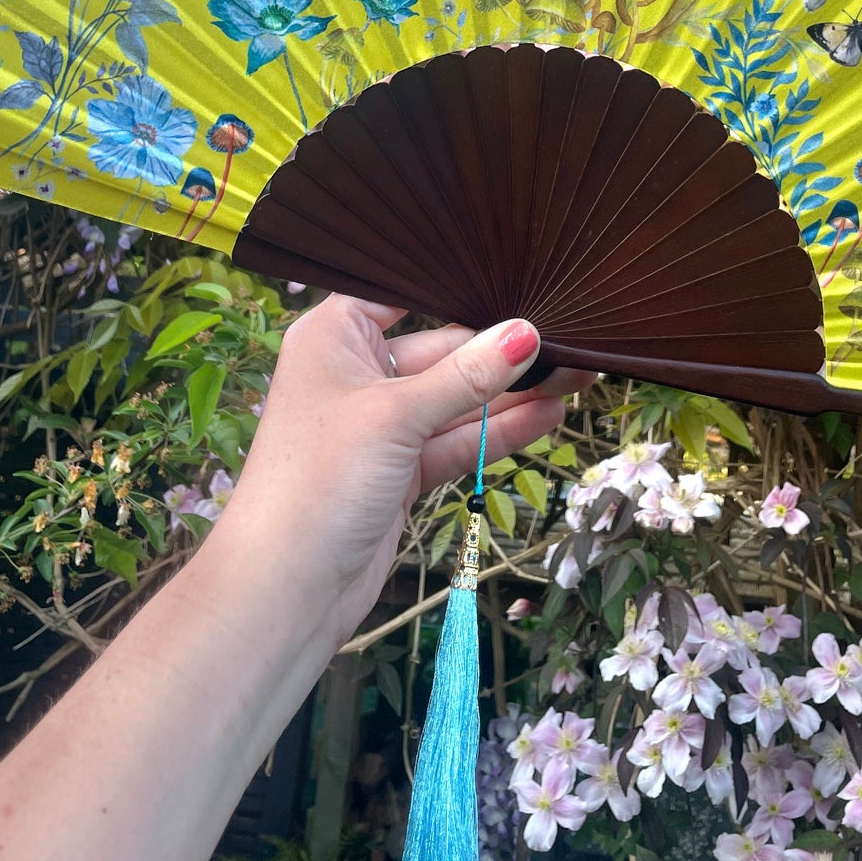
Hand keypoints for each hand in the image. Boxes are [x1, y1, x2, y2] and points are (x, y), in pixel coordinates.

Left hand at [211, 294, 592, 646]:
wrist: (284, 590)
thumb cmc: (320, 479)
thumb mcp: (397, 416)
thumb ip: (466, 376)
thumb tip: (527, 332)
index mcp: (334, 335)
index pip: (401, 289)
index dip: (456, 282)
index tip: (517, 270)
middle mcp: (356, 371)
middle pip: (439, 347)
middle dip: (499, 346)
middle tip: (569, 336)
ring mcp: (380, 424)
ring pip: (454, 398)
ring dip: (508, 392)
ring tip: (578, 374)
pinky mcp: (399, 470)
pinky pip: (455, 439)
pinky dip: (497, 431)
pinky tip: (548, 414)